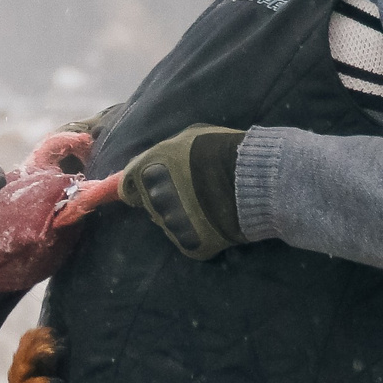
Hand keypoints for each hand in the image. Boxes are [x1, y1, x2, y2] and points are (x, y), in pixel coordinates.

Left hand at [122, 124, 249, 259]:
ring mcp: (172, 224)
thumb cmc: (222, 148)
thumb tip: (146, 168)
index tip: (150, 188)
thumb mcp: (187, 138)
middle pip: (151, 205)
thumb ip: (162, 155)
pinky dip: (198, 233)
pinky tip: (214, 221)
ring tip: (207, 204)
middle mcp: (155, 199)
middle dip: (165, 199)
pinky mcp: (189, 244)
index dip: (138, 188)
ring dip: (181, 216)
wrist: (255, 177)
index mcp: (148, 170)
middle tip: (191, 191)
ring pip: (169, 223)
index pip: (127, 187)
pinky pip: (188, 240)